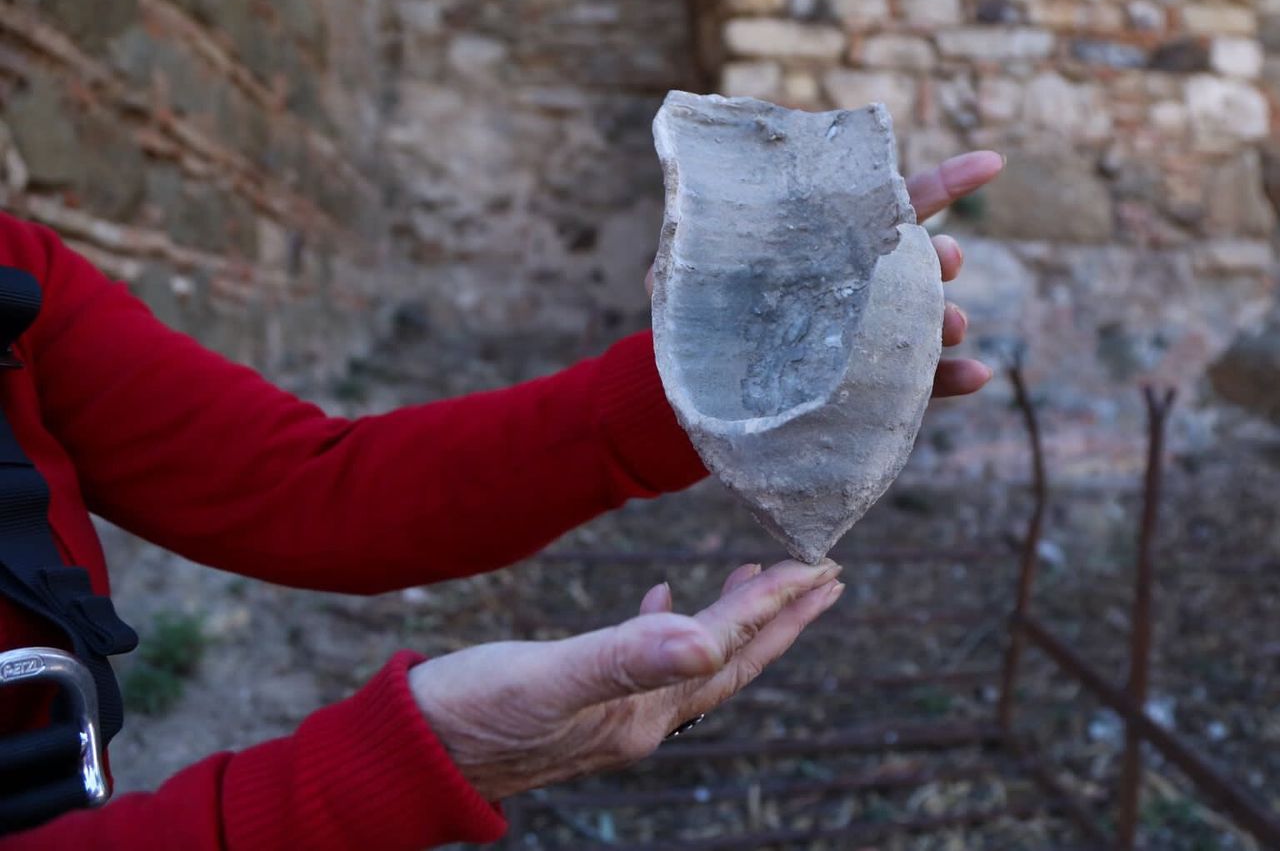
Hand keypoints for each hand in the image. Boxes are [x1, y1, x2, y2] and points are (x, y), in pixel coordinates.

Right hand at [408, 560, 843, 801]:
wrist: (409, 757)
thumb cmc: (471, 713)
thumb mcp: (549, 679)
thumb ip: (627, 658)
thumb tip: (707, 637)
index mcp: (645, 712)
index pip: (727, 647)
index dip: (775, 606)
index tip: (820, 567)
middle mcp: (641, 719)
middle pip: (731, 662)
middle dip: (781, 619)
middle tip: (826, 577)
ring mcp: (613, 714)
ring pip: (695, 659)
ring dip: (734, 620)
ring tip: (764, 579)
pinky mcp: (581, 704)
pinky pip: (646, 660)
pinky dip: (666, 625)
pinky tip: (662, 598)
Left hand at [644, 150, 1003, 398]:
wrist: (693, 394)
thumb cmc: (696, 317)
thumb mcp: (690, 273)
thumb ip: (694, 248)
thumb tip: (674, 232)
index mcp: (833, 243)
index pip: (896, 204)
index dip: (947, 181)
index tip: (992, 163)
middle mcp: (863, 285)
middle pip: (917, 261)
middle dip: (939, 257)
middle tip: (944, 259)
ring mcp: (872, 336)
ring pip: (926, 320)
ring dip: (949, 317)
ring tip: (953, 322)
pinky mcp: (874, 387)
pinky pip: (922, 385)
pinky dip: (953, 380)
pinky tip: (978, 375)